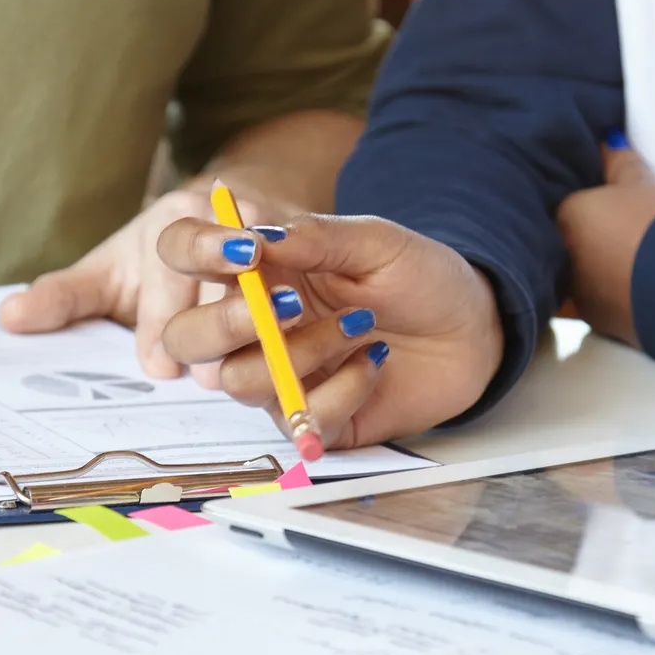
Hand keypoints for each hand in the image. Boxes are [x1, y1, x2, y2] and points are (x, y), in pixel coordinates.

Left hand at [0, 184, 292, 382]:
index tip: (155, 365)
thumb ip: (68, 297)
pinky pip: (319, 292)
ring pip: (277, 283)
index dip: (163, 314)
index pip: (170, 260)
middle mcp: (229, 222)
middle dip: (218, 322)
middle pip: (224, 275)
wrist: (237, 220)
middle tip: (207, 377)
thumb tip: (9, 316)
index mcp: (175, 222)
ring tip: (266, 368)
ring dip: (273, 329)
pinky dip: (318, 330)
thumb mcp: (113, 273)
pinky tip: (318, 363)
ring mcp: (279, 236)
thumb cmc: (163, 259)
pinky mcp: (316, 257)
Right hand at [152, 213, 504, 447]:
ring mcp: (279, 374)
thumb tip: (259, 237)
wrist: (472, 327)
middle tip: (290, 305)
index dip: (193, 251)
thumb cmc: (418, 277)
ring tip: (361, 325)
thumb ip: (316, 237)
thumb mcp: (374, 241)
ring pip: (240, 380)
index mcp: (257, 269)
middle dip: (228, 322)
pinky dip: (342, 389)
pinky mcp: (311, 416)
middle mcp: (254, 324)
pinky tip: (374, 364)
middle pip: (187, 337)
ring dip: (301, 352)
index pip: (183, 254)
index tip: (242, 251)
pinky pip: (298, 416)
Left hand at [554, 136, 654, 345]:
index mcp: (566, 217)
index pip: (567, 204)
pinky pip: (600, 299)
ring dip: (598, 267)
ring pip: (581, 273)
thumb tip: (607, 140)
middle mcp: (561, 258)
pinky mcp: (599, 322)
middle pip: (568, 241)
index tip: (613, 203)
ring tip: (632, 257)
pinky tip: (636, 283)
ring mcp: (578, 294)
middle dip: (588, 236)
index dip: (590, 202)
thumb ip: (619, 160)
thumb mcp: (643, 181)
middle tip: (623, 228)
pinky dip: (613, 291)